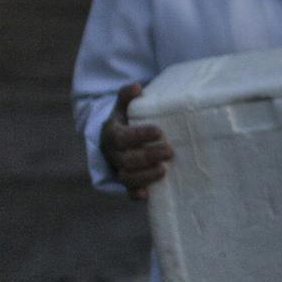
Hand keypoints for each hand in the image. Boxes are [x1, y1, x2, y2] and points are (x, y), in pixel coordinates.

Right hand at [102, 83, 172, 201]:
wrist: (114, 138)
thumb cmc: (125, 119)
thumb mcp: (123, 106)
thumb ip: (127, 96)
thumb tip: (136, 87)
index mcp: (112, 134)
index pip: (122, 137)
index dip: (139, 135)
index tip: (159, 131)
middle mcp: (112, 154)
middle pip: (127, 159)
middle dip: (148, 156)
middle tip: (170, 150)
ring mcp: (118, 169)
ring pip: (127, 177)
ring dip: (145, 175)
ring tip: (164, 170)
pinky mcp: (126, 181)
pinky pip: (128, 191)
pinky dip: (136, 194)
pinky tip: (147, 195)